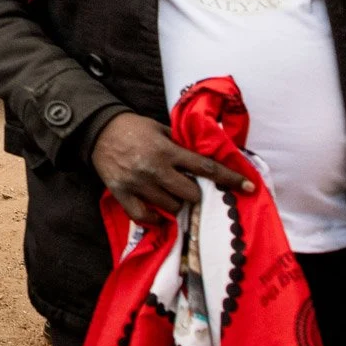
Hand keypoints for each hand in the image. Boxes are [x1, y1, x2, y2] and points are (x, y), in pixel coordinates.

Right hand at [88, 111, 253, 221]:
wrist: (96, 129)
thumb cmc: (132, 127)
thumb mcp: (160, 128)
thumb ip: (180, 144)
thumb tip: (204, 158)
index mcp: (167, 151)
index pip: (206, 168)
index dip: (229, 178)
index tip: (248, 188)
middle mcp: (156, 169)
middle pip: (190, 194)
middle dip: (194, 193)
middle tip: (188, 188)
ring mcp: (139, 183)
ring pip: (171, 207)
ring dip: (175, 203)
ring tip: (169, 195)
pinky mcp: (122, 193)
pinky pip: (144, 216)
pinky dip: (154, 218)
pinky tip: (157, 213)